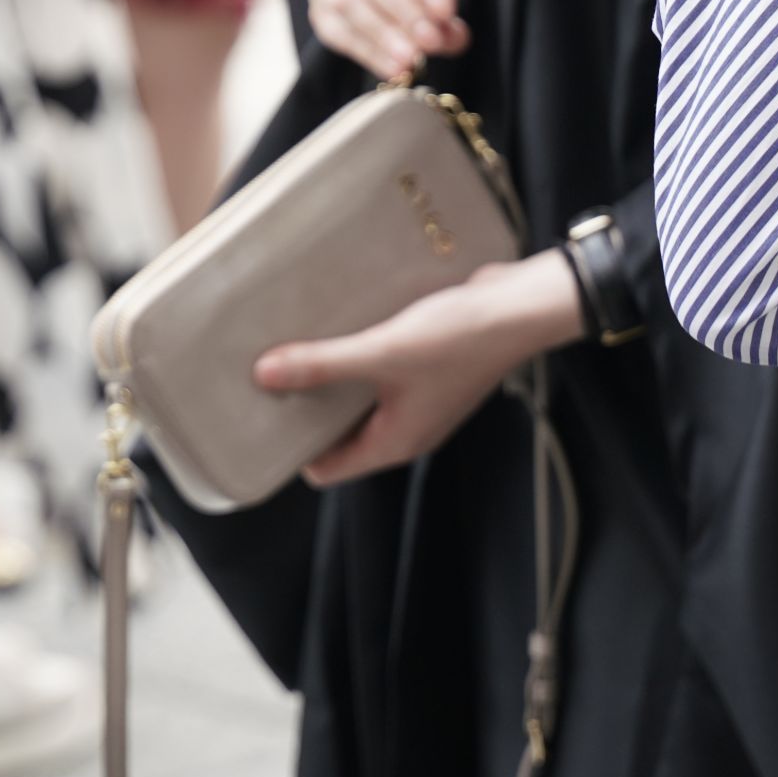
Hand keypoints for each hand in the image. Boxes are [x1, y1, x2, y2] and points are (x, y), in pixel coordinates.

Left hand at [260, 250, 582, 486]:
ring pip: (359, 401)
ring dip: (330, 380)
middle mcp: (406, 428)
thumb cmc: (458, 340)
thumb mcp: (382, 353)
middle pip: (340, 434)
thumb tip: (264, 374)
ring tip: (291, 349)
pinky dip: (356, 357)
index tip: (257, 422)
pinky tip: (337, 325)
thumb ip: (323, 365)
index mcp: (395, 442)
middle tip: (265, 380)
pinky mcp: (426, 367)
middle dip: (305, 411)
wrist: (520, 308)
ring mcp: (418, 399)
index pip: (328, 469)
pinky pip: (379, 372)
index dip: (292, 452)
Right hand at [303, 0, 463, 81]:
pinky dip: (366, 52)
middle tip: (432, 40)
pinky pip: (333, 30)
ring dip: (381, 34)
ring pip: (343, 0)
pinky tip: (394, 68)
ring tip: (413, 59)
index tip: (446, 11)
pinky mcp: (313, 3)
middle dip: (402, 11)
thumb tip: (450, 33)